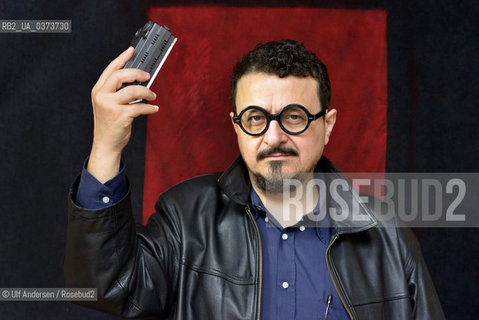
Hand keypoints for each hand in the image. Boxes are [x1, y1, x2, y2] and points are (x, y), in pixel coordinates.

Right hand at [87, 47, 157, 182]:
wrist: (105, 144)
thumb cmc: (109, 124)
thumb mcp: (107, 104)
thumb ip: (116, 91)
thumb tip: (137, 79)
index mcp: (98, 91)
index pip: (110, 70)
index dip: (122, 58)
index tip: (131, 50)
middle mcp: (102, 96)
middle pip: (120, 75)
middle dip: (137, 73)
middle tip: (147, 76)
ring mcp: (110, 106)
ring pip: (133, 91)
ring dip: (147, 92)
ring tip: (153, 96)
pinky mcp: (120, 116)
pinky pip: (140, 107)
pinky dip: (150, 108)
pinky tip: (153, 109)